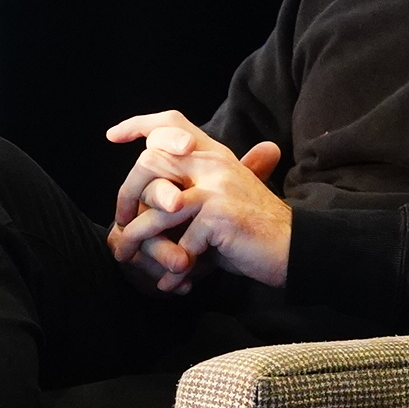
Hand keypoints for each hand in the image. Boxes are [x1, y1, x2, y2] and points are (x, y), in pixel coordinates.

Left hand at [103, 111, 290, 291]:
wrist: (295, 250)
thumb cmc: (251, 234)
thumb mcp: (219, 204)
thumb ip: (185, 198)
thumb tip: (141, 210)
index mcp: (214, 155)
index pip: (171, 123)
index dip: (138, 124)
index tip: (113, 136)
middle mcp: (215, 163)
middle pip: (150, 162)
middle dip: (127, 196)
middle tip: (120, 224)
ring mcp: (218, 188)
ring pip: (159, 209)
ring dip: (139, 239)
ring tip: (129, 258)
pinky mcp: (220, 216)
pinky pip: (182, 243)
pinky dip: (175, 269)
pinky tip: (174, 283)